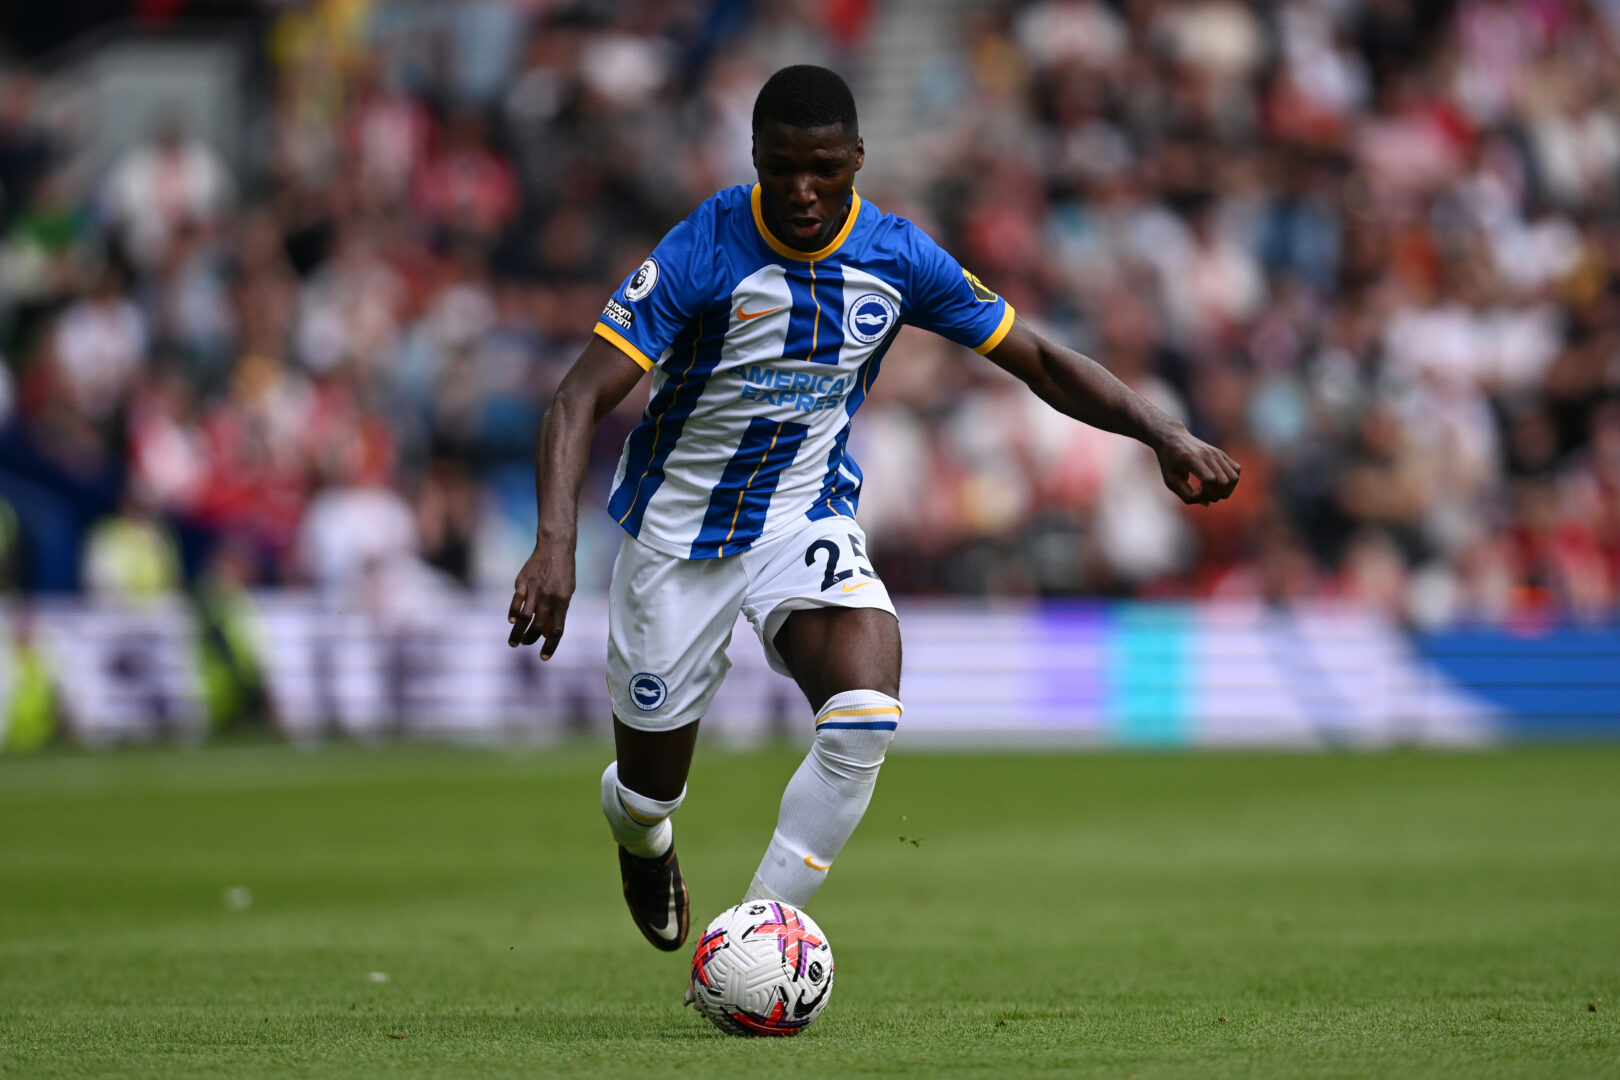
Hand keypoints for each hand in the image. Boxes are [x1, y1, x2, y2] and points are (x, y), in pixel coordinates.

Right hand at [507, 538, 574, 657]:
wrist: (555, 547)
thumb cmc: (564, 573)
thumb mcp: (567, 592)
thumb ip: (558, 612)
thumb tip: (546, 632)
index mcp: (563, 602)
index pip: (556, 630)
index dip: (550, 646)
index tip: (543, 657)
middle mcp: (548, 598)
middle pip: (537, 626)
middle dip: (530, 640)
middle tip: (525, 644)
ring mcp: (534, 590)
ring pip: (524, 618)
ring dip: (518, 633)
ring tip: (514, 643)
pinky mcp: (522, 582)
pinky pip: (516, 601)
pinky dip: (512, 613)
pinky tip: (511, 621)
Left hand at [1155, 427, 1240, 505]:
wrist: (1173, 438)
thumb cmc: (1169, 462)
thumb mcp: (1171, 481)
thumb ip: (1186, 496)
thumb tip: (1207, 503)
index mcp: (1192, 459)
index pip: (1209, 480)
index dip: (1205, 493)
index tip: (1194, 492)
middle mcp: (1207, 454)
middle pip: (1224, 481)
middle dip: (1216, 495)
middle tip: (1204, 495)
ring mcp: (1217, 453)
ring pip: (1233, 477)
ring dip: (1226, 490)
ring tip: (1213, 492)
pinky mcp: (1222, 454)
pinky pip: (1236, 470)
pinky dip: (1231, 482)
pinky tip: (1218, 484)